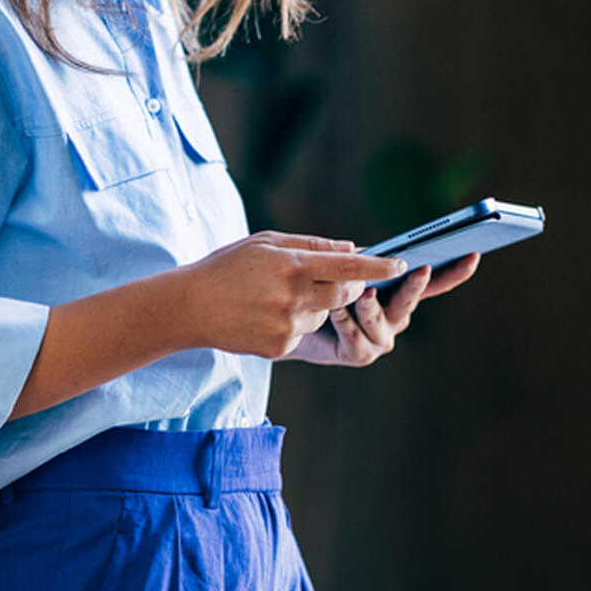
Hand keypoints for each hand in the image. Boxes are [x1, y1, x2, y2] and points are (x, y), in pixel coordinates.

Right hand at [179, 232, 406, 358]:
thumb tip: (352, 249)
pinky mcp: (280, 348)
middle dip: (350, 286)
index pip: (348, 267)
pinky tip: (265, 314)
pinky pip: (303, 333)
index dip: (378, 267)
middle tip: (337, 278)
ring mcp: (287, 326)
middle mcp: (293, 297)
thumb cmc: (228, 268)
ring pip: (323, 315)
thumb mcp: (266, 242)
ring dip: (316, 305)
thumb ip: (312, 245)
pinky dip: (294, 322)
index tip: (400, 265)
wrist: (189, 307)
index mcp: (292, 265)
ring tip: (277, 295)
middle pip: (345, 294)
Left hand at [281, 252, 480, 366]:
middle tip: (421, 268)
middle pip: (411, 301)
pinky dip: (347, 323)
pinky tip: (336, 310)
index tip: (473, 254)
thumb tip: (384, 254)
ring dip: (370, 307)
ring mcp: (379, 338)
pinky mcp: (359, 354)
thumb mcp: (342, 265)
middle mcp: (395, 316)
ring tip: (359, 292)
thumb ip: (363, 259)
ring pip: (383, 323)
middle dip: (415, 285)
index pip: (433, 281)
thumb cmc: (317, 286)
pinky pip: (360, 341)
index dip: (454, 270)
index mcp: (398, 291)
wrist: (287, 316)